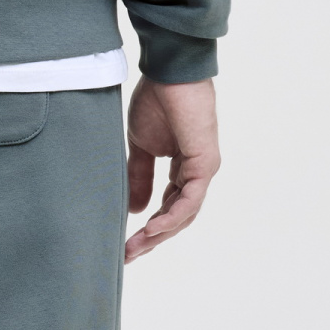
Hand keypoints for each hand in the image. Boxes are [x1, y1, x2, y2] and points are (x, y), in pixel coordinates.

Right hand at [124, 77, 218, 262]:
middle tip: (128, 256)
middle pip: (177, 217)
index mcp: (183, 168)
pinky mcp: (205, 163)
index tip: (125, 244)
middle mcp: (197, 173)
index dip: (149, 228)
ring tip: (134, 248)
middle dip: (152, 239)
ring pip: (184, 214)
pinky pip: (189, 200)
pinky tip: (151, 228)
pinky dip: (171, 216)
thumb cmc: (156, 101)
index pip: (169, 207)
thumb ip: (139, 176)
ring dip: (159, 234)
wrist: (168, 73)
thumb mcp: (140, 146)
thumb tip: (135, 209)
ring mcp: (204, 169)